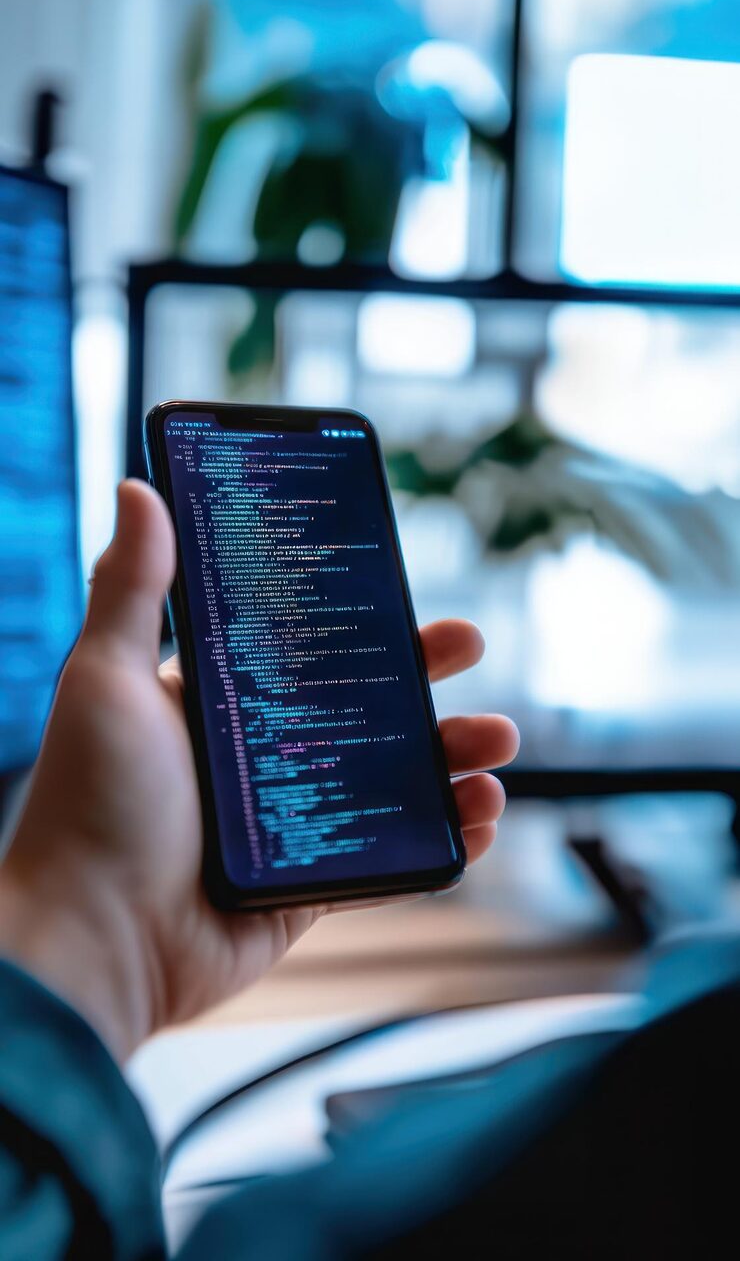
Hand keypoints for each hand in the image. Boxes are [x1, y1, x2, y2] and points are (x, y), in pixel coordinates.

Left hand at [0, 482, 518, 1060]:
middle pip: (365, 708)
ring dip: (455, 758)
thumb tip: (139, 487)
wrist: (95, 945)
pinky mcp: (313, 890)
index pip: (304, 647)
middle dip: (426, 680)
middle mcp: (260, 758)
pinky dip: (447, 840)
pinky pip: (395, 859)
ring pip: (394, 781)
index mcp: (220, 703)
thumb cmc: (91, 805)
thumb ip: (130, 586)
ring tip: (496, 745)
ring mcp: (292, 825)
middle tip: (471, 649)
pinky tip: (482, 817)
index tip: (404, 589)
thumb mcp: (105, 678)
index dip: (360, 619)